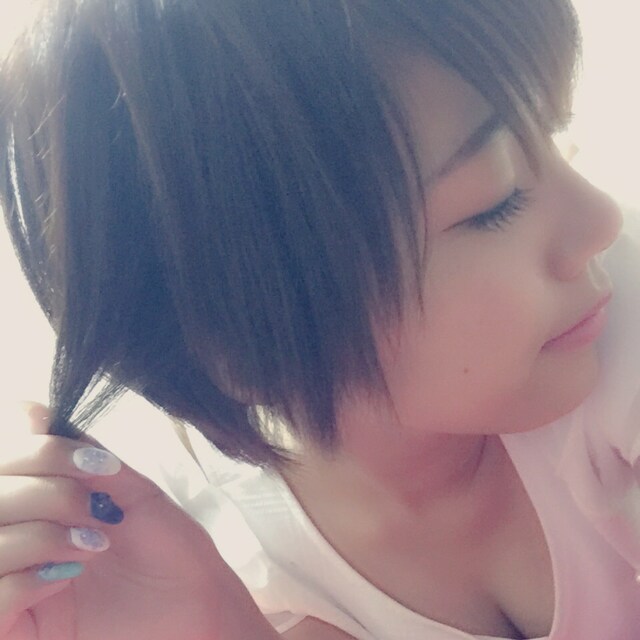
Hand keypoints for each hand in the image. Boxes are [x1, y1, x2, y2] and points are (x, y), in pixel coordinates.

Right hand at [0, 403, 277, 639]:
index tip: (59, 436)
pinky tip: (68, 575)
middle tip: (96, 502)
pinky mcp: (14, 628)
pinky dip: (25, 578)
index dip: (24, 442)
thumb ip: (82, 458)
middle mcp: (19, 535)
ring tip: (94, 541)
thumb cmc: (168, 549)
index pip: (3, 459)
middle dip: (42, 488)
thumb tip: (35, 415)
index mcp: (42, 501)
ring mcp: (13, 580)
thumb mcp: (129, 490)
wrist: (196, 607)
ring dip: (40, 532)